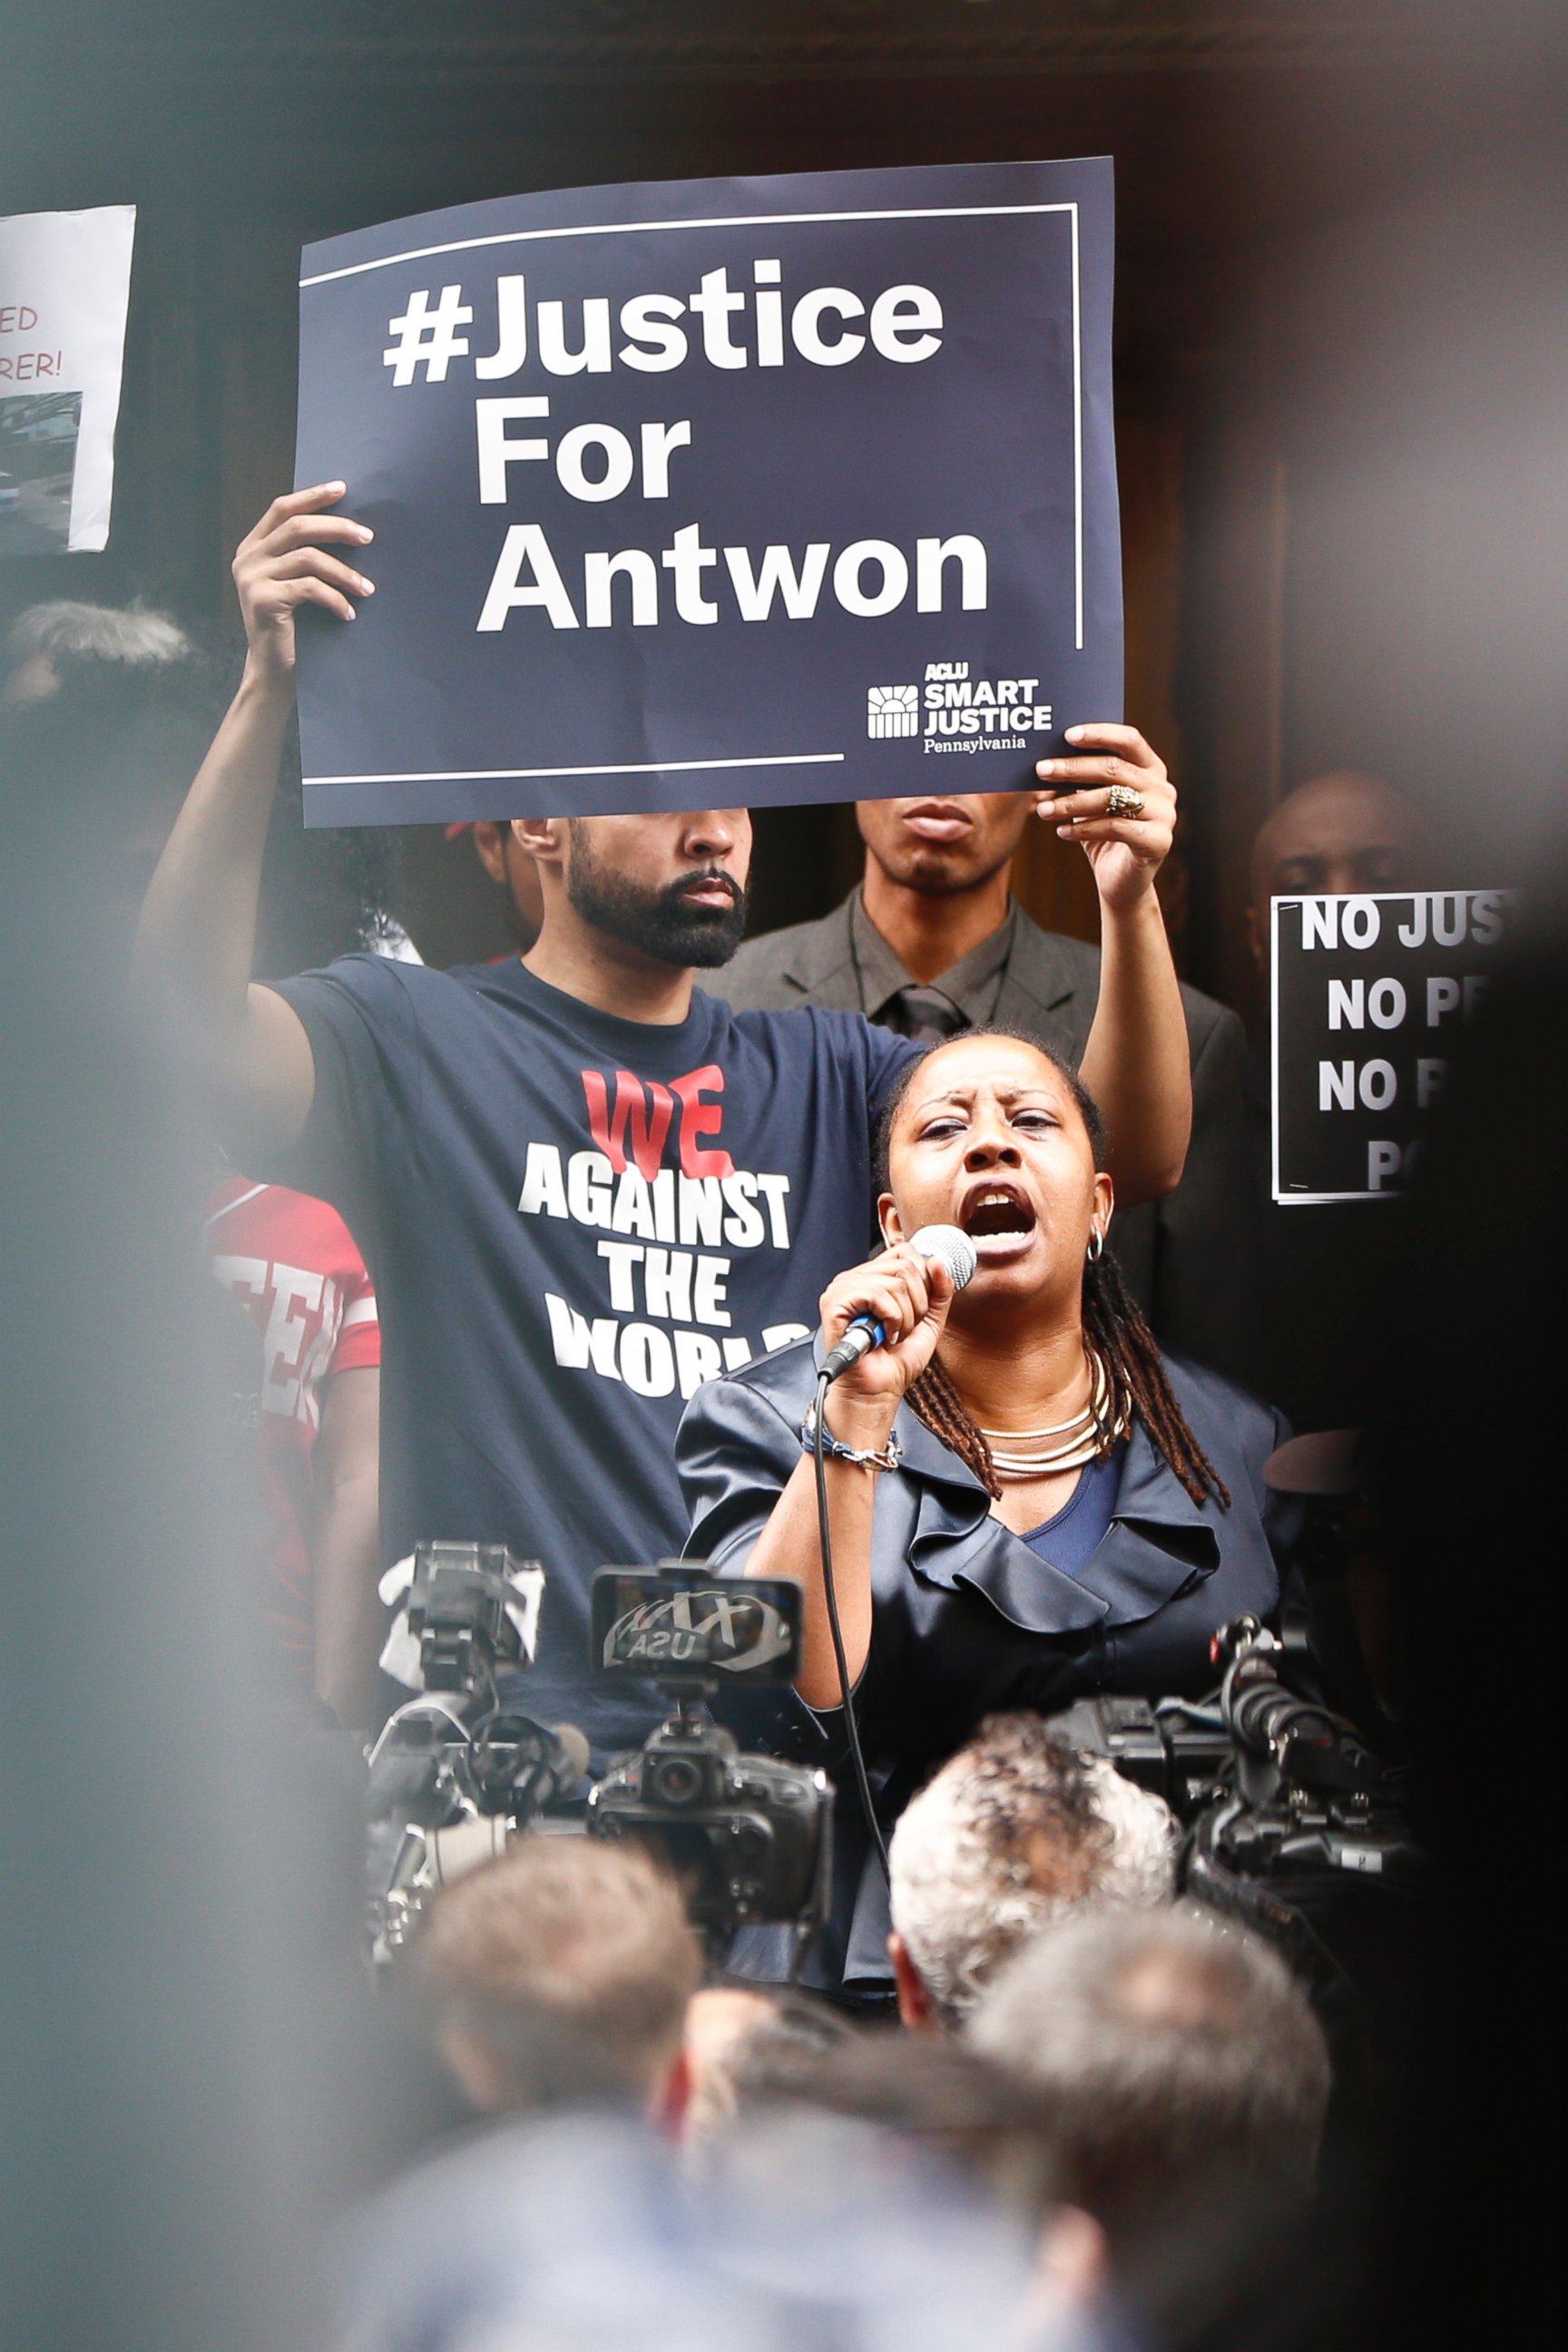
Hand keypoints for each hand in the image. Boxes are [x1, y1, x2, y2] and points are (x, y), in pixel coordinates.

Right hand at [233, 482, 375, 693]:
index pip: (282, 508)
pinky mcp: (263, 600)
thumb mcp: (294, 585)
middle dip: (337, 528)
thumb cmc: (294, 629)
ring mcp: (251, 578)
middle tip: (368, 537)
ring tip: (367, 588)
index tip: (343, 489)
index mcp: (253, 547)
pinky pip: (309, 588)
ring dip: (344, 572)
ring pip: (308, 557)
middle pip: (298, 526)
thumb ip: (302, 556)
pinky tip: (349, 613)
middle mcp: (247, 558)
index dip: (312, 496)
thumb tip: (349, 529)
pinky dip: (335, 599)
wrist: (274, 672)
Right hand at [816, 1242, 955, 1441]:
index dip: (922, 1279)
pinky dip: (892, 1319)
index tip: (920, 1308)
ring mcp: (842, 1289)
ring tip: (893, 1334)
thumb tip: (938, 1261)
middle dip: (918, 1303)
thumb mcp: (929, 1321)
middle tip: (904, 1327)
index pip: (904, 1252)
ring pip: (895, 1281)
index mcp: (872, 1278)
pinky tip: (883, 1336)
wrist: (878, 1391)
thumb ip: (939, 1291)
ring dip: (905, 1316)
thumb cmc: (895, 1362)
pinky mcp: (835, 1303)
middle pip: (904, 1264)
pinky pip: (878, 1294)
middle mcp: (855, 1279)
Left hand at [1032, 724, 1176, 917]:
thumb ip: (1083, 779)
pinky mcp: (1159, 841)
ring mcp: (1165, 814)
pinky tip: (1061, 831)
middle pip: (1114, 768)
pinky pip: (1115, 827)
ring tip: (1042, 810)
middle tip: (1041, 770)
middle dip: (1073, 768)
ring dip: (1070, 802)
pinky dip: (1083, 829)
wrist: (1121, 883)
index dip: (1100, 734)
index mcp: (1151, 769)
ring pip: (1111, 798)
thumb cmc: (1104, 835)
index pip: (1129, 739)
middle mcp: (1163, 788)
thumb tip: (1048, 759)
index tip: (1067, 735)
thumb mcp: (1093, 802)